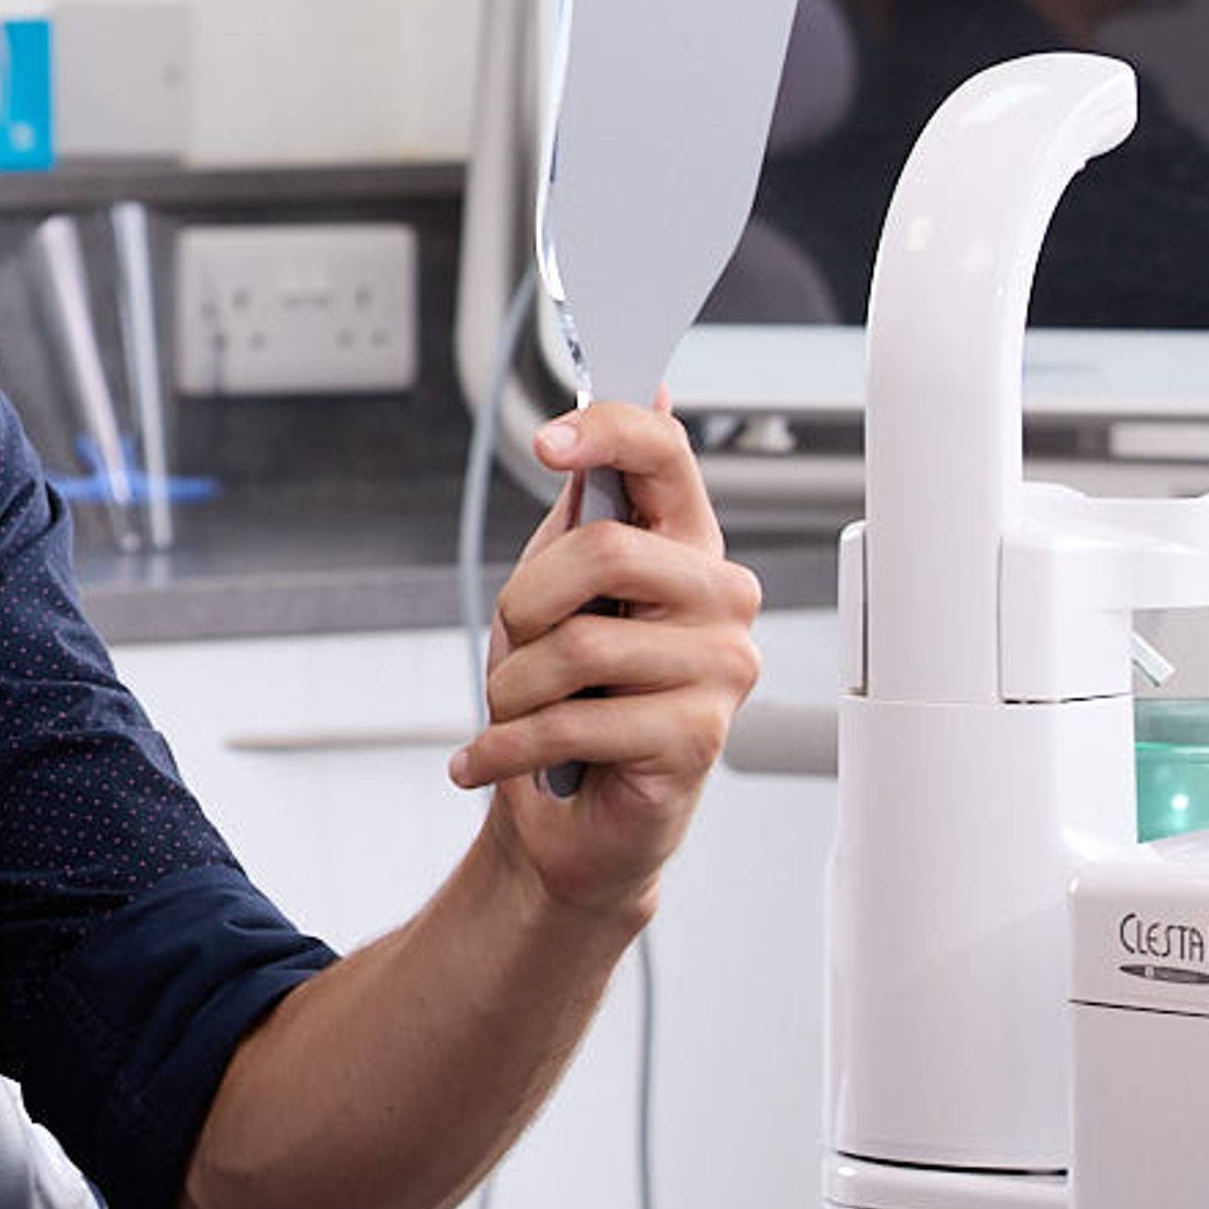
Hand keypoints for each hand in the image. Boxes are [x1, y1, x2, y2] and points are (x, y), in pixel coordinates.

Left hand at [444, 397, 761, 919]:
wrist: (573, 817)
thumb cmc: (568, 694)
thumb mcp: (560, 586)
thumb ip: (589, 503)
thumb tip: (644, 390)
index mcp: (689, 546)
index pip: (667, 457)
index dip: (610, 433)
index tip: (549, 441)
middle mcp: (722, 598)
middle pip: (605, 550)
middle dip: (527, 603)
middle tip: (518, 643)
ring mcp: (722, 669)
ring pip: (578, 645)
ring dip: (513, 687)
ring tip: (517, 711)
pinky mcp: (699, 737)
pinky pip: (571, 724)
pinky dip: (504, 747)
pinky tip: (485, 760)